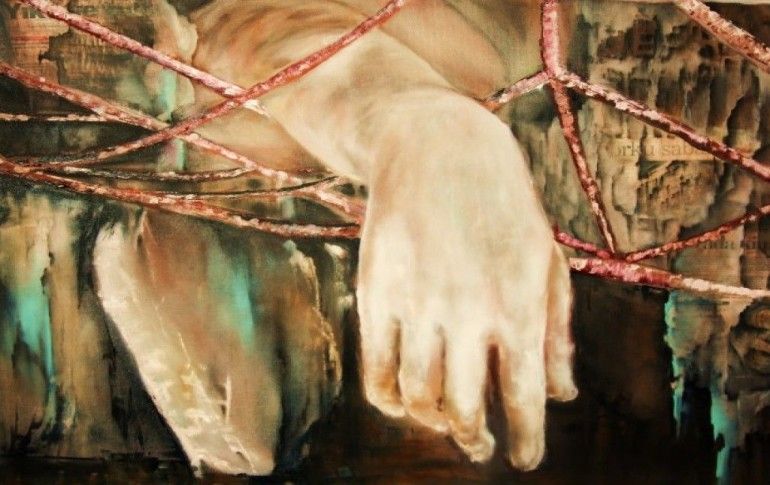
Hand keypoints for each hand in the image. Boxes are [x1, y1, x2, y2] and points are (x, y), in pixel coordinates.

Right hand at [354, 92, 577, 470]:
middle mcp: (468, 309)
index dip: (527, 441)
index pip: (523, 397)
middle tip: (481, 447)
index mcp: (519, 301)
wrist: (436, 144)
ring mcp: (416, 302)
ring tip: (446, 424)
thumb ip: (555, 329)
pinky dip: (389, 401)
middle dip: (476, 441)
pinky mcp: (376, 293)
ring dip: (434, 426)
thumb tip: (559, 396)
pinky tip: (404, 402)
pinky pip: (376, 371)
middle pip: (466, 410)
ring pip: (418, 400)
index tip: (525, 460)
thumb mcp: (546, 256)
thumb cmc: (502, 203)